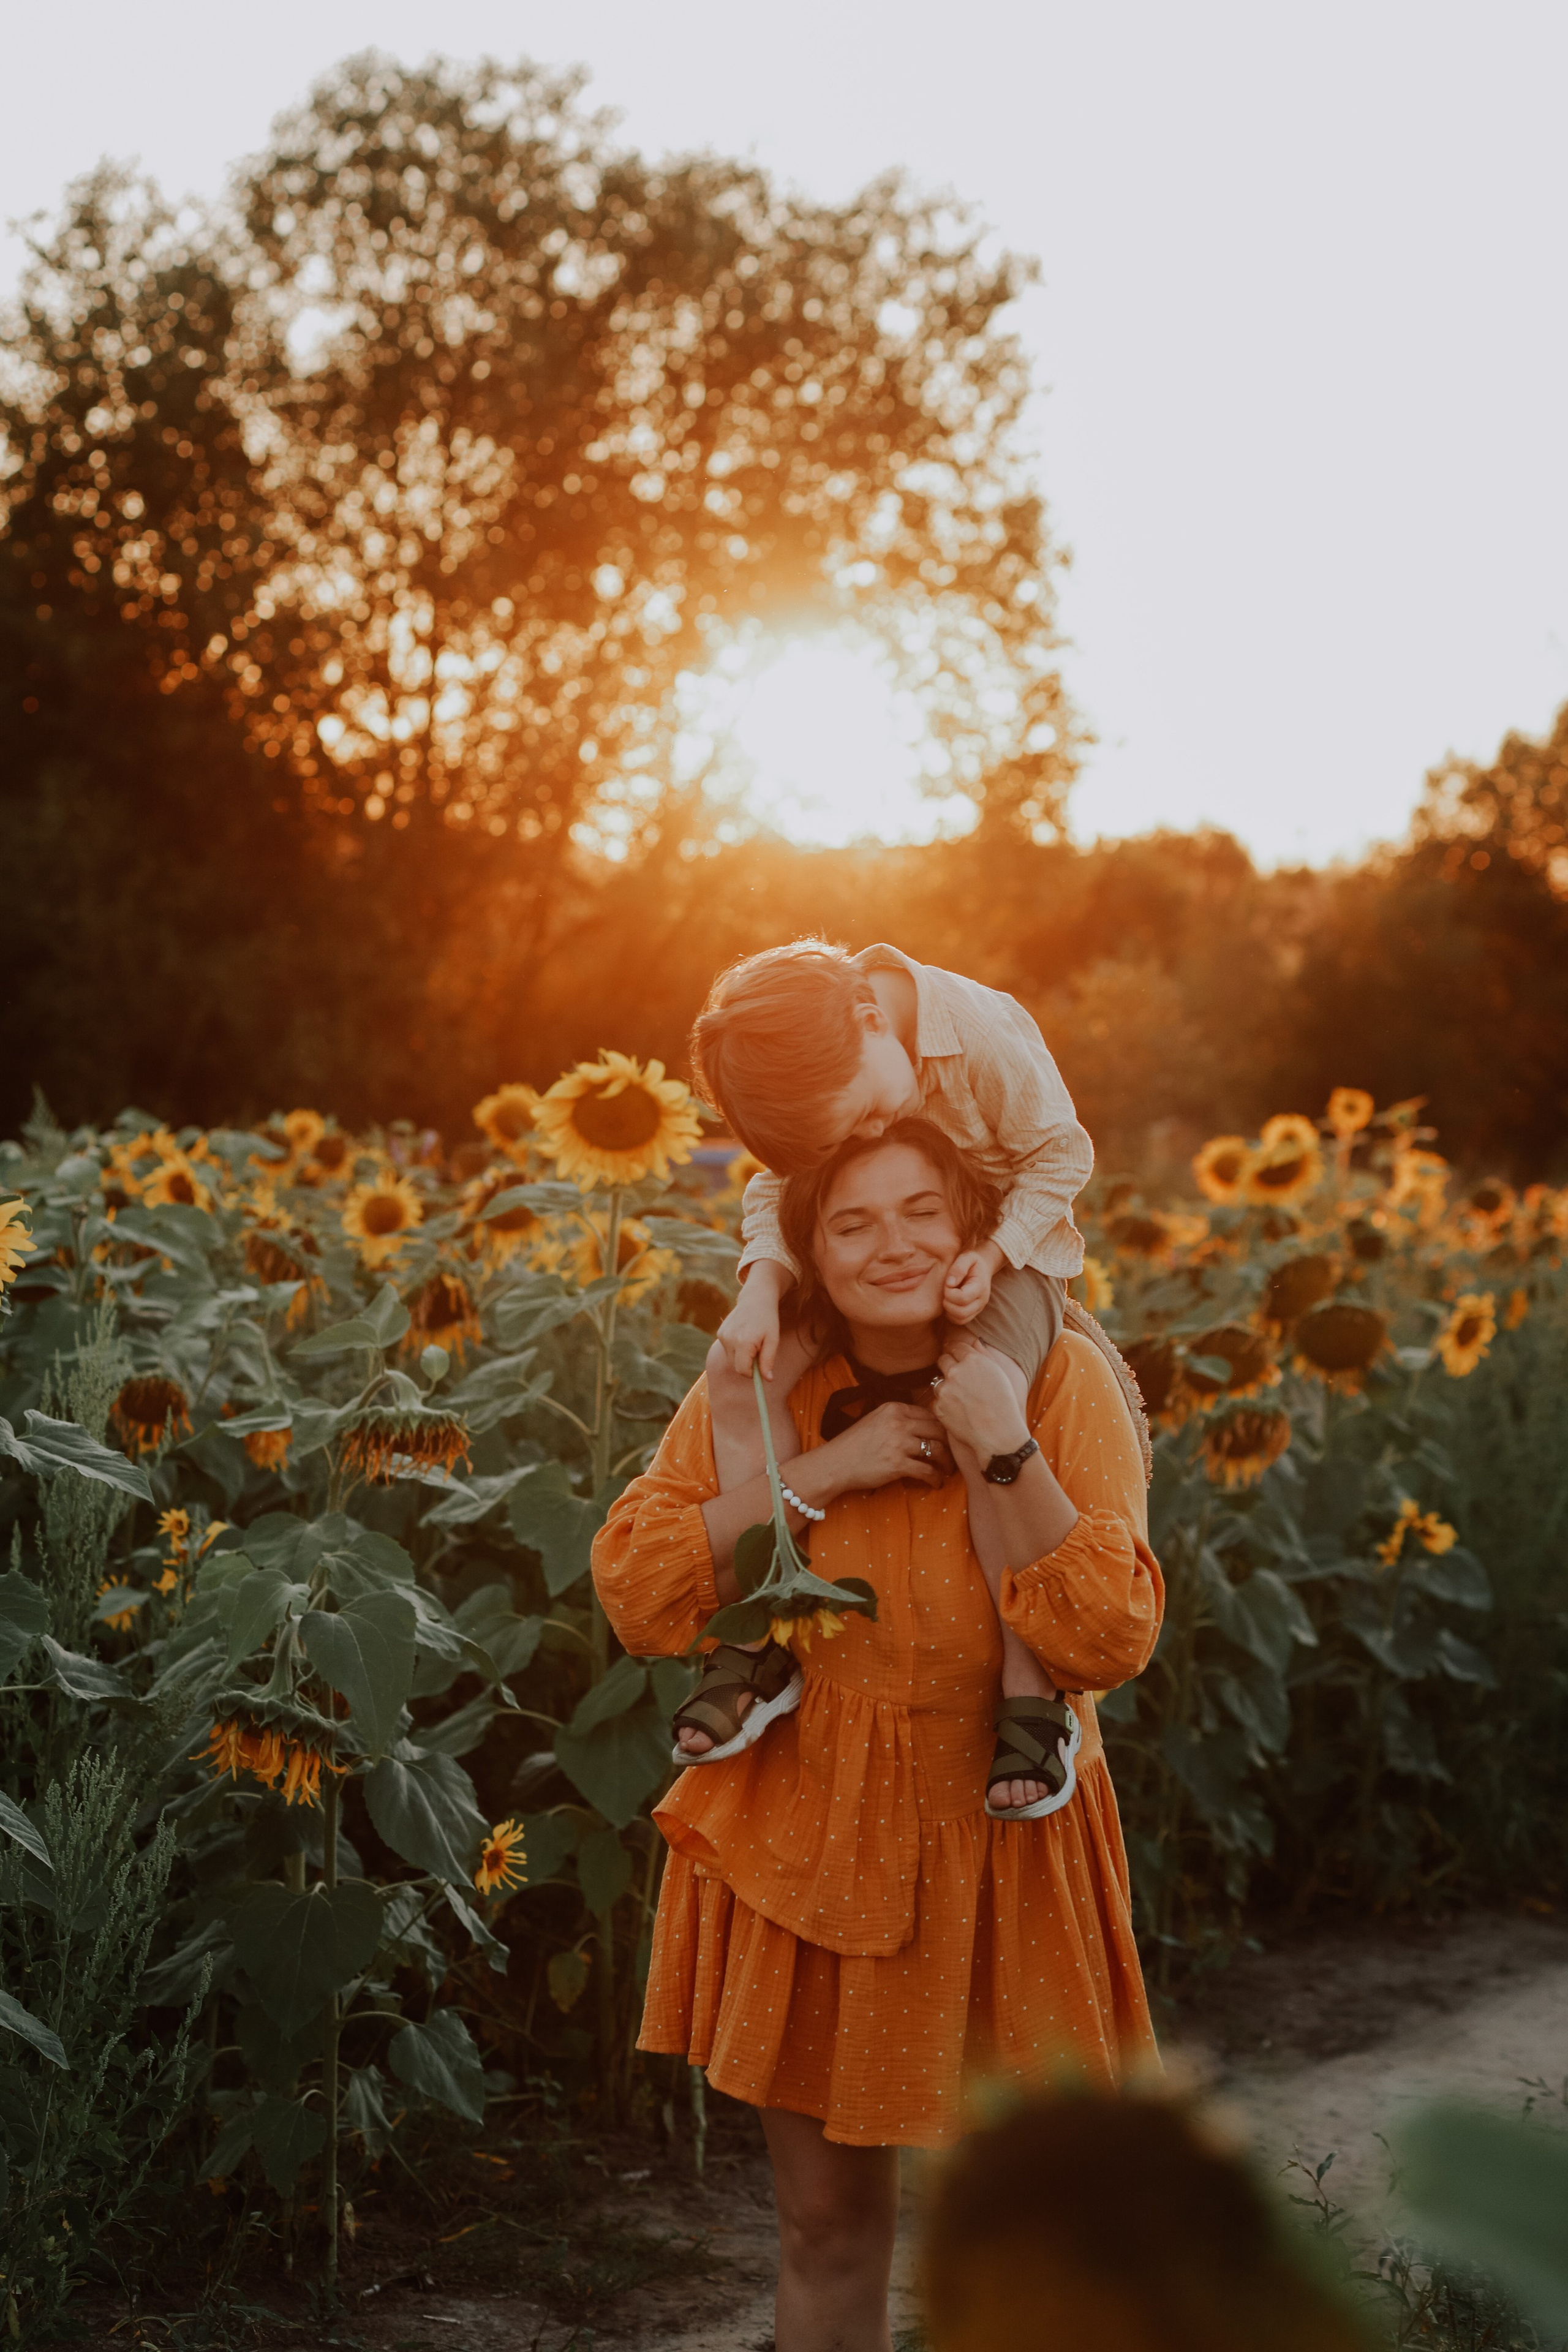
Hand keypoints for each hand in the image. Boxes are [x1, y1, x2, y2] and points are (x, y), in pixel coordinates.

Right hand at [717, 1284, 783, 1378]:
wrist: (756, 1298)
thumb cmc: (768, 1319)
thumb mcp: (773, 1340)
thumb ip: (768, 1360)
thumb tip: (768, 1380)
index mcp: (744, 1343)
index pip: (743, 1370)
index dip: (752, 1373)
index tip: (760, 1368)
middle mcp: (730, 1339)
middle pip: (736, 1366)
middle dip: (747, 1364)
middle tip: (759, 1351)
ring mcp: (723, 1335)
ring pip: (731, 1358)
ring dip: (741, 1356)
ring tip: (752, 1341)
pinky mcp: (720, 1333)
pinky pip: (728, 1349)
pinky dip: (736, 1348)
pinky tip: (744, 1335)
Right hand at [819, 1402, 952, 1496]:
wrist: (836, 1463)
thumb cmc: (854, 1444)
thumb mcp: (875, 1419)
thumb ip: (897, 1418)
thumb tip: (923, 1424)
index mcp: (894, 1408)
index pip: (929, 1414)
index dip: (942, 1427)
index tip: (947, 1438)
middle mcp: (899, 1422)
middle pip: (938, 1430)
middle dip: (950, 1444)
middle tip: (954, 1454)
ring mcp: (899, 1443)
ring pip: (937, 1450)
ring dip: (947, 1462)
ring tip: (948, 1470)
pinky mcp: (898, 1464)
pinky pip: (928, 1471)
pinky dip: (936, 1479)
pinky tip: (936, 1483)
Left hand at [930, 1333, 1031, 1459]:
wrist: (999, 1435)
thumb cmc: (1005, 1404)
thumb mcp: (1000, 1374)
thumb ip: (983, 1355)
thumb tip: (974, 1341)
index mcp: (972, 1361)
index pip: (954, 1346)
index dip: (955, 1351)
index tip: (955, 1355)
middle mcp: (956, 1372)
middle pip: (942, 1360)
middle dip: (948, 1366)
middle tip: (958, 1377)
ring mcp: (945, 1391)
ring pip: (938, 1381)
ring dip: (946, 1387)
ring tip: (962, 1399)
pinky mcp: (939, 1408)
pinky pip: (936, 1401)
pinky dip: (944, 1405)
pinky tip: (959, 1412)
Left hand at [942, 1244, 997, 1325]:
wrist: (982, 1267)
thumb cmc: (973, 1261)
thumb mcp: (967, 1257)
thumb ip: (959, 1267)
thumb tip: (950, 1284)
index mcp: (980, 1287)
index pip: (963, 1298)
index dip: (950, 1292)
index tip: (947, 1283)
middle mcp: (981, 1301)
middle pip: (961, 1312)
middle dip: (948, 1303)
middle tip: (946, 1291)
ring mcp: (978, 1308)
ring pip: (960, 1319)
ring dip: (949, 1310)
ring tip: (948, 1296)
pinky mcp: (973, 1312)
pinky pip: (960, 1320)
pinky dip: (951, 1314)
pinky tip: (950, 1301)